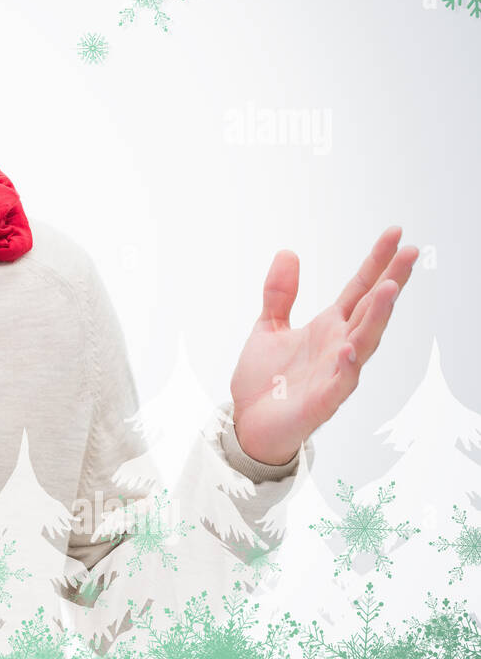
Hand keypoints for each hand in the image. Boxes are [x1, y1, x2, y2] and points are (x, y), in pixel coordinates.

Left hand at [230, 225, 417, 464]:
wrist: (248, 424)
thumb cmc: (265, 381)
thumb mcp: (267, 327)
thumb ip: (280, 294)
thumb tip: (288, 252)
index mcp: (328, 328)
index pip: (359, 289)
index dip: (376, 263)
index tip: (395, 234)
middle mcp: (339, 347)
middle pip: (372, 310)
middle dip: (391, 281)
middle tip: (410, 252)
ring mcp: (335, 373)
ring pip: (365, 343)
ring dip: (378, 317)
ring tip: (389, 289)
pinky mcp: (322, 401)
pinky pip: (341, 383)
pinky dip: (347, 366)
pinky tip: (350, 348)